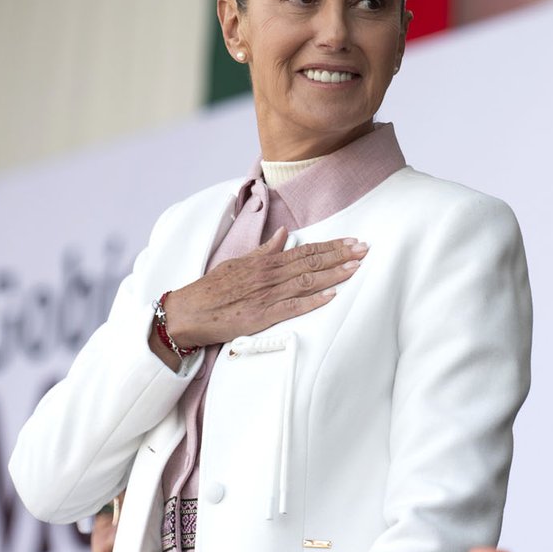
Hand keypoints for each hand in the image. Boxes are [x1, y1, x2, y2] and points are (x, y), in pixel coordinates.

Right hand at [151, 227, 367, 365]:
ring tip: (356, 267)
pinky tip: (332, 295)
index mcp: (265, 262)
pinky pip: (292, 306)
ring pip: (306, 281)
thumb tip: (284, 235)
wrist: (188, 312)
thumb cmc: (211, 289)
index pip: (305, 250)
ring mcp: (266, 295)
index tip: (351, 241)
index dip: (331, 246)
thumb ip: (263, 250)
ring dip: (334, 274)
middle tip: (365, 249)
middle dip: (340, 255)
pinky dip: (313, 300)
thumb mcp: (237, 263)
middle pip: (311, 262)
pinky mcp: (261, 316)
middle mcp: (269, 275)